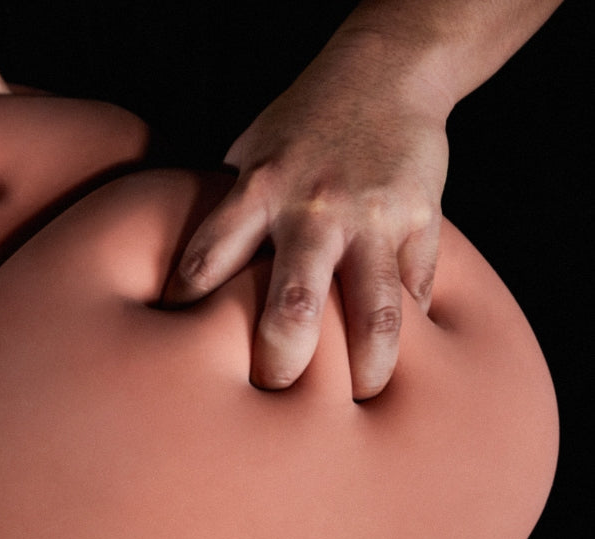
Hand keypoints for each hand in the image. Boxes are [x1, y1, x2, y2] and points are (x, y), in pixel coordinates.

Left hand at [164, 38, 450, 398]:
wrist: (384, 75)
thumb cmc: (302, 122)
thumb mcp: (248, 151)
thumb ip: (227, 210)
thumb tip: (192, 275)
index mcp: (257, 188)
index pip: (208, 259)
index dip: (186, 310)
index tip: (177, 354)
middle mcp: (312, 208)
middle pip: (293, 305)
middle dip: (280, 363)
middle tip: (272, 396)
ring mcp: (372, 217)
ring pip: (374, 313)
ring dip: (366, 370)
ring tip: (358, 403)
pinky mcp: (421, 221)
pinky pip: (416, 292)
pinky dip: (409, 334)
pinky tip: (400, 362)